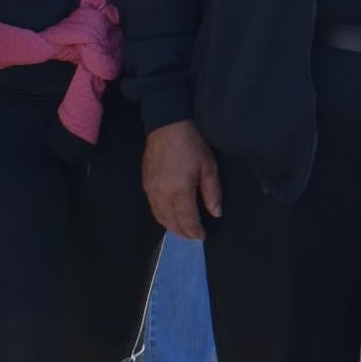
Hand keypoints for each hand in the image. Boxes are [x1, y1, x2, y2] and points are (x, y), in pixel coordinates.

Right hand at [142, 120, 222, 239]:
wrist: (166, 124)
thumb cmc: (191, 144)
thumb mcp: (208, 167)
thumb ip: (212, 193)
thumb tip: (215, 213)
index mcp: (178, 191)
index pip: (187, 221)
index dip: (195, 231)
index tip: (203, 236)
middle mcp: (161, 194)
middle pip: (171, 223)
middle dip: (183, 233)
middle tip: (194, 236)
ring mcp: (150, 190)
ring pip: (159, 217)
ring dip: (171, 227)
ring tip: (183, 230)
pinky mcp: (145, 184)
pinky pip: (153, 207)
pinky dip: (162, 216)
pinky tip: (171, 215)